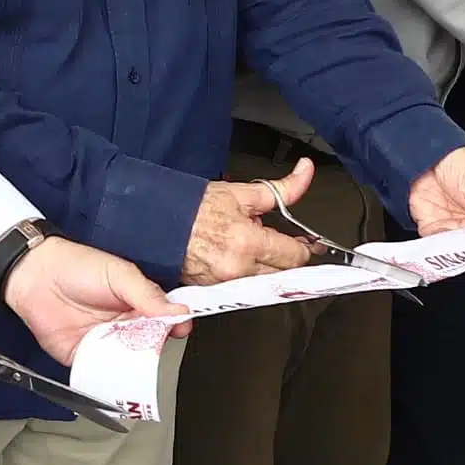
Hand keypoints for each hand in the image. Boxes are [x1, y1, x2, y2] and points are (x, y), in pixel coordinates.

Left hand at [3, 235, 177, 363]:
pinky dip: (108, 378)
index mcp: (138, 304)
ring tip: (134, 364)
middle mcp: (125, 326)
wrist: (35, 277)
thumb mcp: (119, 274)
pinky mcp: (85, 358)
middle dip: (154, 351)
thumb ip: (147, 294)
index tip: (179, 330)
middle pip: (149, 346)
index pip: (165, 321)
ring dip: (133, 369)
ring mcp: (106, 344)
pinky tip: (113, 376)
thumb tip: (178, 310)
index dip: (175, 327)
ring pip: (128, 364)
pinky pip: (101, 373)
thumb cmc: (77, 267)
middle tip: (152, 348)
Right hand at [188, 158, 326, 283]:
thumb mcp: (243, 193)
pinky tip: (239, 260)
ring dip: (266, 268)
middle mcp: (237, 269)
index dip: (304, 248)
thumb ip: (282, 189)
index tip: (305, 244)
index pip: (295, 258)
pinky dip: (246, 275)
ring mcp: (224, 284)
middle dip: (285, 258)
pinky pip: (242, 288)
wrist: (159, 221)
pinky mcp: (214, 292)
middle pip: (284, 275)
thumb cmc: (194, 208)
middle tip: (279, 243)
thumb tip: (304, 172)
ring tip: (254, 248)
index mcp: (247, 243)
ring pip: (263, 283)